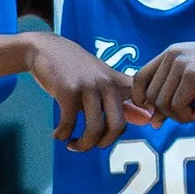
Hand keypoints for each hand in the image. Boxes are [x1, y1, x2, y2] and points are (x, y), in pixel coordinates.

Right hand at [22, 31, 140, 148]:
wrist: (46, 48)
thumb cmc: (77, 69)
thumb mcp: (103, 81)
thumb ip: (124, 102)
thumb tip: (148, 120)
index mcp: (119, 82)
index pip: (141, 103)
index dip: (147, 119)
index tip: (128, 128)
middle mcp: (107, 84)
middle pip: (117, 126)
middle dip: (103, 143)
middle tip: (91, 145)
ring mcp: (88, 86)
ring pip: (93, 129)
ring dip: (82, 145)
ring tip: (72, 144)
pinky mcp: (68, 90)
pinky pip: (69, 122)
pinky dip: (62, 134)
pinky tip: (58, 134)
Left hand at [122, 40, 194, 127]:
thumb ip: (172, 94)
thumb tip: (152, 123)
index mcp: (170, 52)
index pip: (139, 78)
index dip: (143, 100)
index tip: (160, 112)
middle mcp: (172, 55)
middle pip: (149, 95)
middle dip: (165, 112)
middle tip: (187, 113)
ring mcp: (181, 64)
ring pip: (162, 104)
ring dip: (179, 116)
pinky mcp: (193, 75)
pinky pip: (177, 107)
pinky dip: (187, 116)